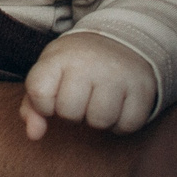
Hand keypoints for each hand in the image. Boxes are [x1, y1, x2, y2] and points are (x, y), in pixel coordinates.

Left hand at [19, 31, 158, 139]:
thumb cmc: (76, 65)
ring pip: (100, 122)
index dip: (44, 105)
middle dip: (72, 113)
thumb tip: (33, 135)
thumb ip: (33, 106)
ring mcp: (119, 74)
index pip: (40, 94)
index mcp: (61, 57)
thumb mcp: (49, 74)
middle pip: (70, 113)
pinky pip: (127, 125)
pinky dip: (121, 124)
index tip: (53, 96)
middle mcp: (90, 62)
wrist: (121, 41)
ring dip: (97, 120)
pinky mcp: (143, 88)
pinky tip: (117, 107)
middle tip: (81, 97)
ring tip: (98, 102)